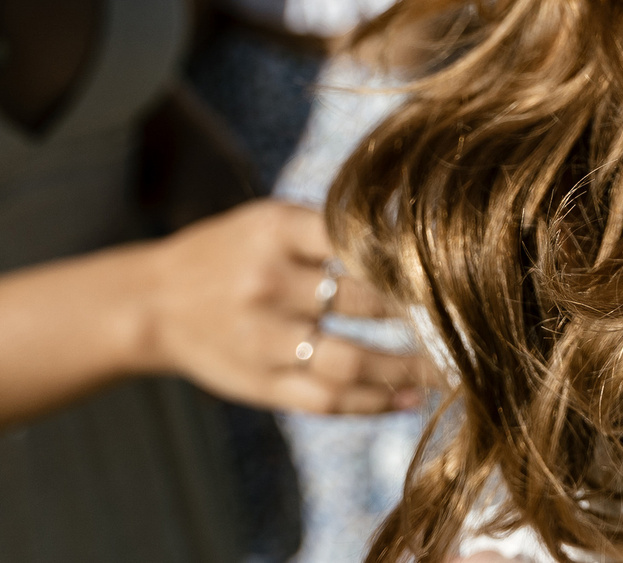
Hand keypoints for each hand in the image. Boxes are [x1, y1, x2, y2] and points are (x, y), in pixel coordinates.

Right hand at [137, 199, 433, 413]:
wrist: (153, 303)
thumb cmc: (230, 251)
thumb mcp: (271, 219)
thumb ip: (333, 227)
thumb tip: (419, 231)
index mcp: (277, 230)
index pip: (359, 238)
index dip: (410, 254)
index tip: (455, 260)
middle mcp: (269, 283)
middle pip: (362, 300)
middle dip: (420, 310)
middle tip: (468, 312)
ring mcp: (263, 340)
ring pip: (349, 361)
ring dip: (406, 369)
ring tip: (448, 369)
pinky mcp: (259, 385)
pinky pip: (324, 400)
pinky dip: (371, 403)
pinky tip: (408, 399)